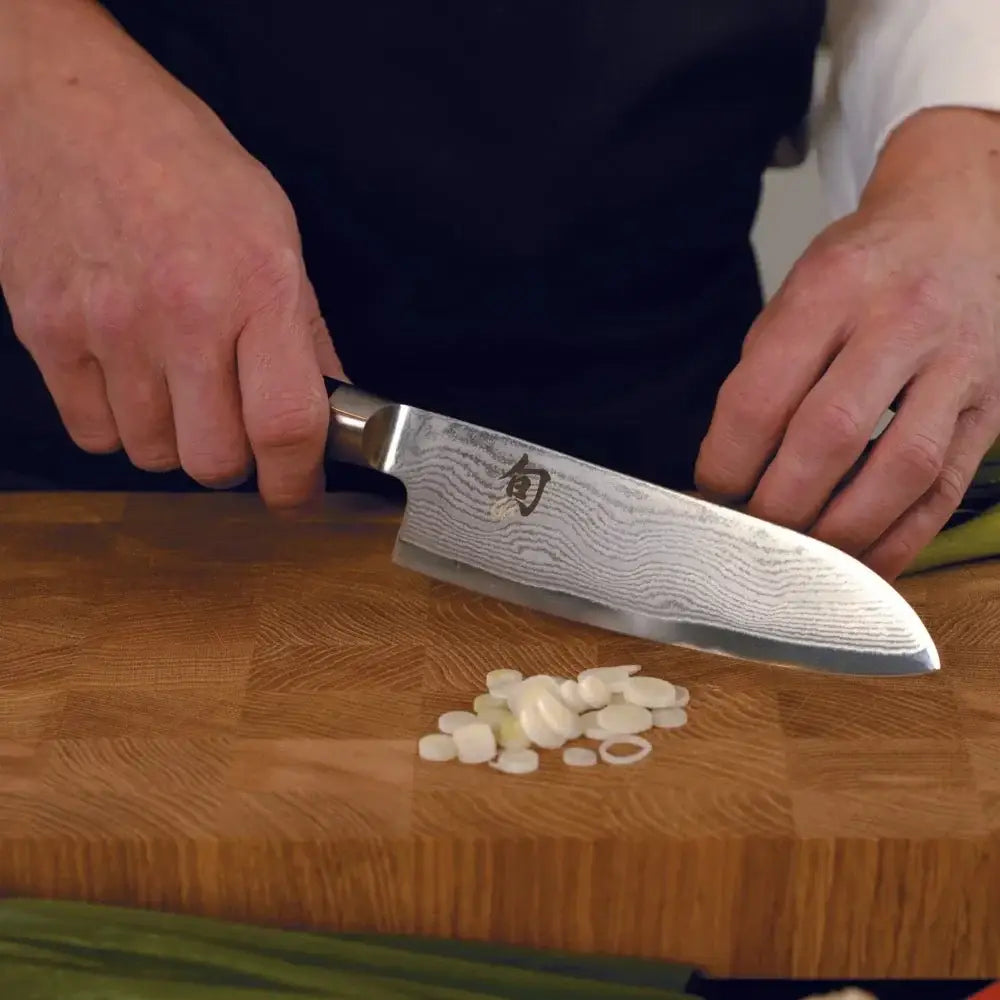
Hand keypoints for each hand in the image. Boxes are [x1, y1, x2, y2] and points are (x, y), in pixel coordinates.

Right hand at [0, 0, 342, 508]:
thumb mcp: (274, 231)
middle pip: (214, 461)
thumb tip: (330, 402)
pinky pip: (92, 434)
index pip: (288, 425)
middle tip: (235, 425)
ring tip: (176, 386)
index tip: (299, 495)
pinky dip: (118, 424)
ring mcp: (107, 329)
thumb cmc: (184, 164)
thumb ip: (305, 330)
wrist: (71, 109)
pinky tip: (129, 378)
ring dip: (174, 440)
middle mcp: (183, 316)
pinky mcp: (47, 333)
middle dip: (235, 459)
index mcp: (257, 288)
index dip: (298, 483)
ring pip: (152, 455)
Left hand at [695, 108, 999, 578]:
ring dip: (843, 531)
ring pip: (901, 468)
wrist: (956, 224)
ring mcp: (956, 366)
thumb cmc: (862, 269)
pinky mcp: (990, 406)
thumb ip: (763, 375)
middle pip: (830, 435)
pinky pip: (946, 489)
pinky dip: (902, 538)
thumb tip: (726, 474)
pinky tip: (863, 563)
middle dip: (779, 504)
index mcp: (832, 289)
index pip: (762, 395)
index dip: (727, 461)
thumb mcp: (795, 293)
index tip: (710, 492)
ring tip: (803, 558)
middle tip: (750, 535)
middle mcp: (900, 322)